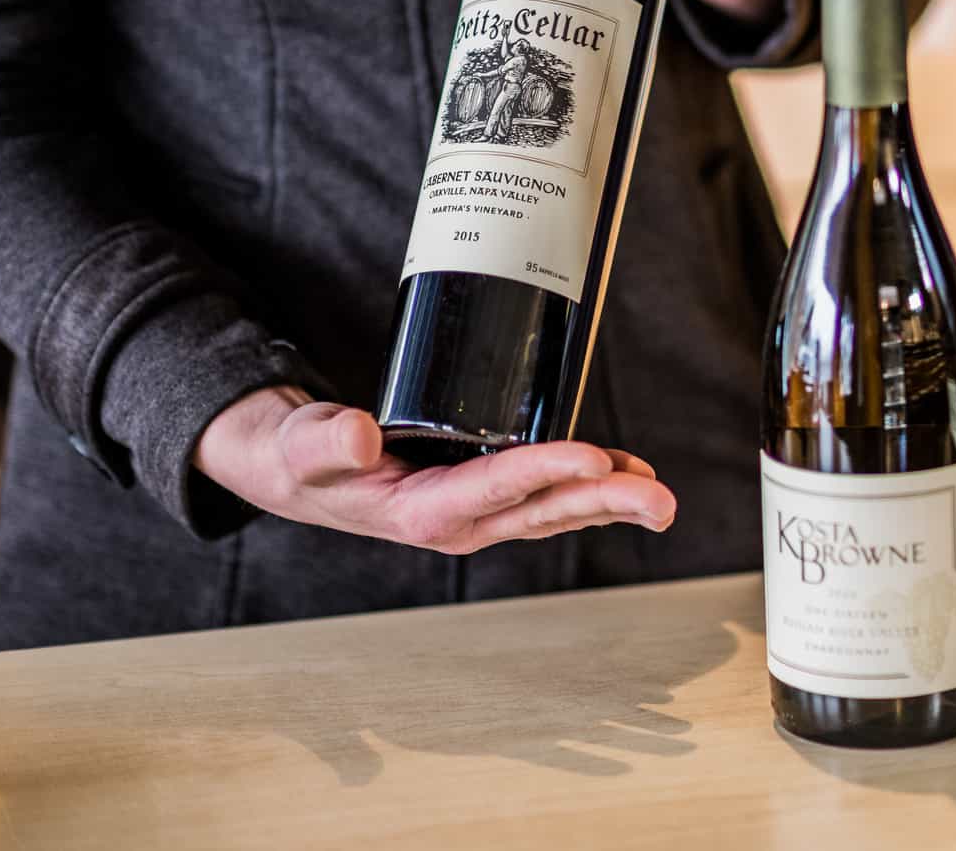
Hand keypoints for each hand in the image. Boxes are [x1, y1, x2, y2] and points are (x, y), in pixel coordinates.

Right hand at [194, 387, 675, 552]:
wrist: (294, 470)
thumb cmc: (298, 459)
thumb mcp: (298, 448)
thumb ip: (323, 441)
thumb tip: (360, 434)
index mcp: (419, 513)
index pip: (495, 491)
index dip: (546, 474)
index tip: (594, 458)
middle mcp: (457, 520)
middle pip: (543, 510)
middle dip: (605, 501)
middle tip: (662, 500)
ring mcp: (476, 511)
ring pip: (555, 508)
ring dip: (611, 500)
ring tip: (659, 492)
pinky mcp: (485, 494)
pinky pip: (547, 495)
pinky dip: (589, 484)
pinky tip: (626, 471)